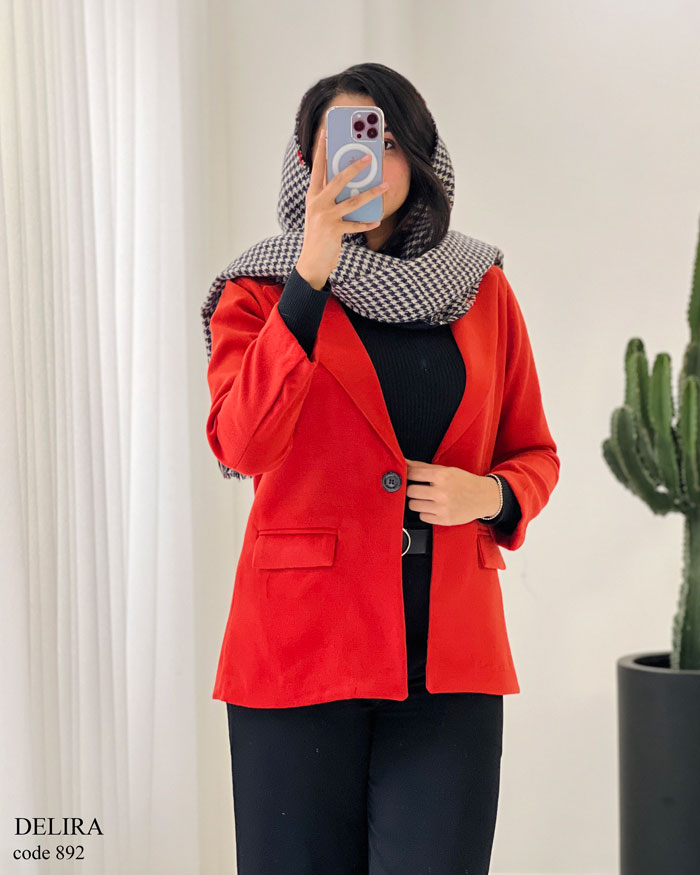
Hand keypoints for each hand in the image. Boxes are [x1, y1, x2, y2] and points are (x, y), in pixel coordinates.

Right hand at [296, 128, 387, 288]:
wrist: (311, 261)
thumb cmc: (319, 234)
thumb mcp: (319, 212)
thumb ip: (330, 196)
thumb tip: (349, 181)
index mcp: (312, 195)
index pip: (317, 167)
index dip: (321, 148)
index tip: (326, 131)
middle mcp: (317, 202)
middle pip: (338, 179)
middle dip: (355, 167)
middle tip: (369, 157)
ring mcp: (325, 216)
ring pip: (352, 200)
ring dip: (371, 193)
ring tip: (385, 186)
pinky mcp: (333, 230)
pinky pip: (355, 224)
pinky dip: (367, 223)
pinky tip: (377, 220)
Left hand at [404, 459, 500, 525]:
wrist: (483, 497)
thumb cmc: (464, 482)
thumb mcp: (446, 470)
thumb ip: (423, 467)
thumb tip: (404, 462)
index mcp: (442, 475)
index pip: (412, 474)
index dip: (407, 475)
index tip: (406, 477)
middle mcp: (442, 491)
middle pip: (410, 491)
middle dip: (413, 490)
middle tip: (419, 489)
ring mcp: (443, 507)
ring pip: (413, 505)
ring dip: (417, 502)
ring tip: (427, 499)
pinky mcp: (444, 519)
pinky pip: (422, 517)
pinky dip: (425, 512)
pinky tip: (434, 507)